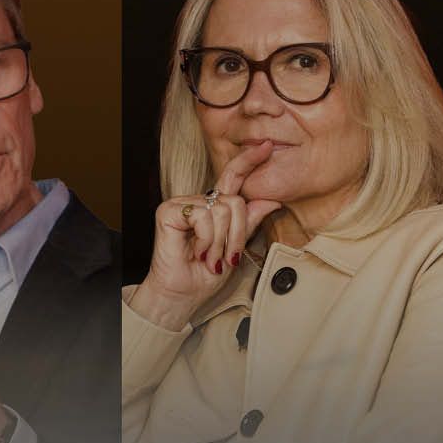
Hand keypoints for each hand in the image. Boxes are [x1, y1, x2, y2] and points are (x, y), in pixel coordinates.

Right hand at [129, 142, 281, 329]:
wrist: (181, 295)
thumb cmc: (204, 276)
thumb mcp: (235, 248)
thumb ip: (249, 222)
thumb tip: (272, 199)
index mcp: (213, 207)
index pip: (233, 178)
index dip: (249, 162)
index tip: (267, 146)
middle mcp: (198, 202)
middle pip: (235, 201)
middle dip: (236, 235)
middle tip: (224, 256)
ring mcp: (182, 205)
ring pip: (222, 210)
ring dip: (220, 242)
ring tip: (208, 257)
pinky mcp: (169, 211)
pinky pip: (204, 216)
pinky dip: (206, 239)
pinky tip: (196, 251)